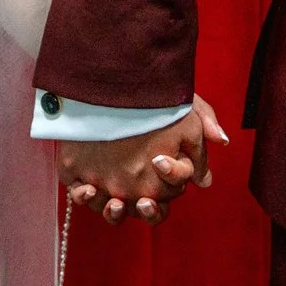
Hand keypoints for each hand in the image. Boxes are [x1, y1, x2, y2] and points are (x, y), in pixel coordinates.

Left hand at [57, 96, 228, 225]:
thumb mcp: (183, 108)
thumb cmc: (152, 94)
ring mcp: (104, 178)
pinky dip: (84, 197)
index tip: (160, 165)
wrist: (112, 74)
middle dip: (146, 211)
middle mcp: (132, 180)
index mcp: (157, 173)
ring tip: (115, 203)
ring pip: (111, 210)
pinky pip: (81, 195)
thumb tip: (205, 180)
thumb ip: (201, 134)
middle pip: (142, 211)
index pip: (167, 197)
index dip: (168, 189)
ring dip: (114, 212)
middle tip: (144, 202)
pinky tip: (88, 189)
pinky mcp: (79, 171)